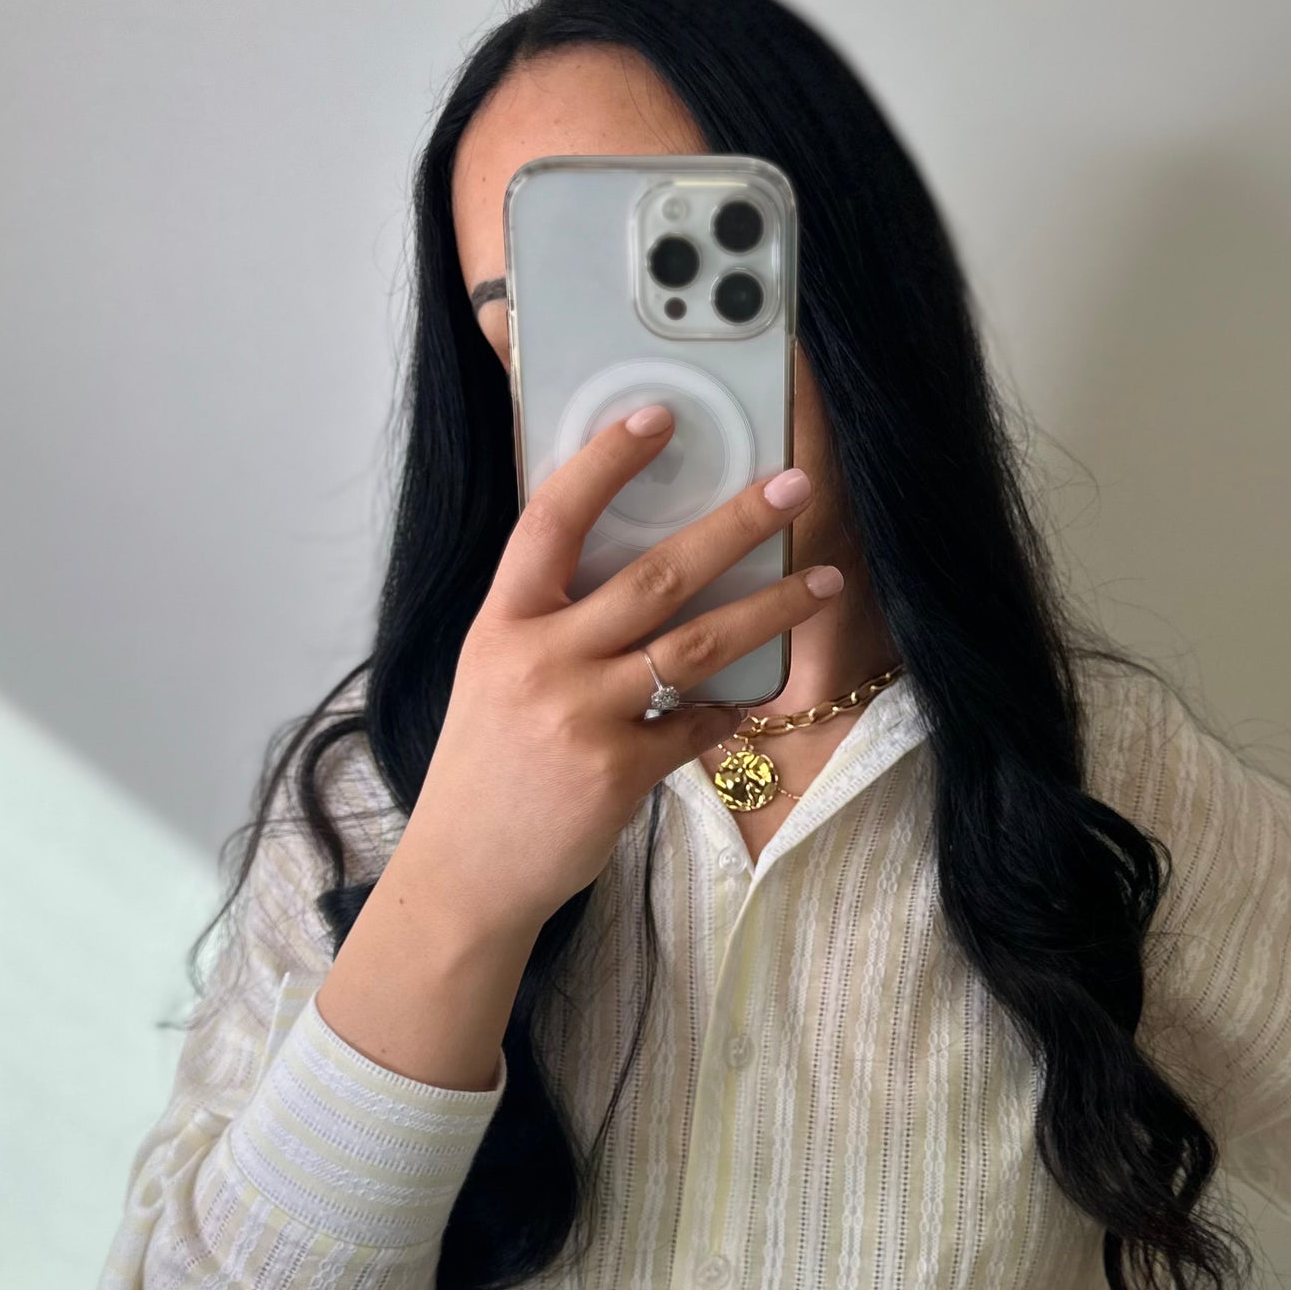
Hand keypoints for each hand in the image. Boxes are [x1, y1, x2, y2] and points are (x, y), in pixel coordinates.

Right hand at [408, 406, 841, 938]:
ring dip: (770, 609)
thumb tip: (632, 566)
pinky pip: (696, 726)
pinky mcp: (617, 773)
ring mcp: (580, 717)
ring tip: (824, 582)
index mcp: (503, 622)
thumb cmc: (487, 768)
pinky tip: (747, 699)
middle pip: (655, 575)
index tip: (658, 415)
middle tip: (793, 488)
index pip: (554, 519)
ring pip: (696, 646)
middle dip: (735, 525)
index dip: (606, 461)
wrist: (466, 874)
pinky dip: (726, 710)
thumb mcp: (494, 673)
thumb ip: (549, 621)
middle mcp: (540, 660)